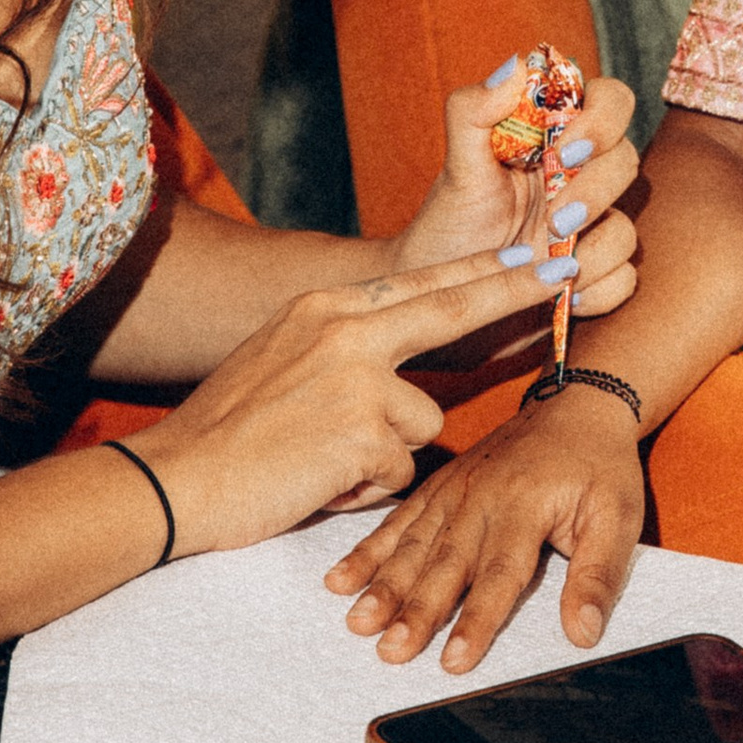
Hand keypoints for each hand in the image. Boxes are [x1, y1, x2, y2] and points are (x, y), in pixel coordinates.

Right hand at [142, 249, 605, 556]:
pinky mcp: (362, 431)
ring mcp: (356, 378)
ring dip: (385, 455)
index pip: (422, 282)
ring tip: (322, 461)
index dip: (484, 271)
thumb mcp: (281, 359)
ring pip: (423, 422)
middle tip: (568, 271)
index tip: (534, 253)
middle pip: (454, 308)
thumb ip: (343, 348)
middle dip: (516, 290)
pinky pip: (399, 470)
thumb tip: (396, 363)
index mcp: (327, 308)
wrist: (175, 478)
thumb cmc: (229, 432)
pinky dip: (366, 488)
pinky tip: (318, 481)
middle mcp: (346, 329)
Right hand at [325, 387, 645, 669]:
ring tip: (358, 623)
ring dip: (383, 587)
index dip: (476, 621)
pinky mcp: (439, 487)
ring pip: (413, 546)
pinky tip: (341, 580)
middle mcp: (481, 497)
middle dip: (415, 611)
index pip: (499, 575)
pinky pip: (398, 522)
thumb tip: (583, 633)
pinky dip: (368, 552)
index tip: (453, 661)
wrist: (577, 404)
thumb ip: (598, 576)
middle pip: (445, 564)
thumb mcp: (619, 518)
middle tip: (390, 651)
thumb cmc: (600, 466)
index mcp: (525, 506)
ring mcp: (454, 491)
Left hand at [388, 57, 641, 319]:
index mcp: (556, 138)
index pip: (609, 101)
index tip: (564, 152)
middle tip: (552, 221)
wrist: (442, 296)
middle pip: (627, 162)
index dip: (602, 120)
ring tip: (553, 265)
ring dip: (595, 249)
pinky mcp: (595, 272)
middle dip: (594, 192)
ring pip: (628, 227)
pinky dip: (598, 288)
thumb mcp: (456, 167)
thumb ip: (473, 111)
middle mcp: (582, 176)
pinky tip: (565, 295)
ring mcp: (592, 226)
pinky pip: (624, 278)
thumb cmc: (450, 223)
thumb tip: (515, 65)